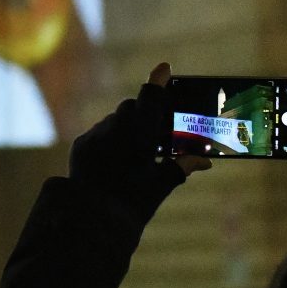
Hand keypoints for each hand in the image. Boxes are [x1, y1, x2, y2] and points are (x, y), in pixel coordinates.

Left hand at [68, 63, 208, 222]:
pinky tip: (116, 156)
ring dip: (126, 126)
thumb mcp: (160, 185)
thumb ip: (182, 167)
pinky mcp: (81, 144)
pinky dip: (110, 138)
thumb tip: (205, 161)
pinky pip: (99, 132)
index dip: (158, 81)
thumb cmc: (132, 203)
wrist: (90, 219)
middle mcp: (115, 128)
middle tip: (155, 125)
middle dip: (144, 111)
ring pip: (114, 119)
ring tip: (136, 145)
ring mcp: (95, 134)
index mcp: (139, 134)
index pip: (151, 97)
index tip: (164, 68)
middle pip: (132, 107)